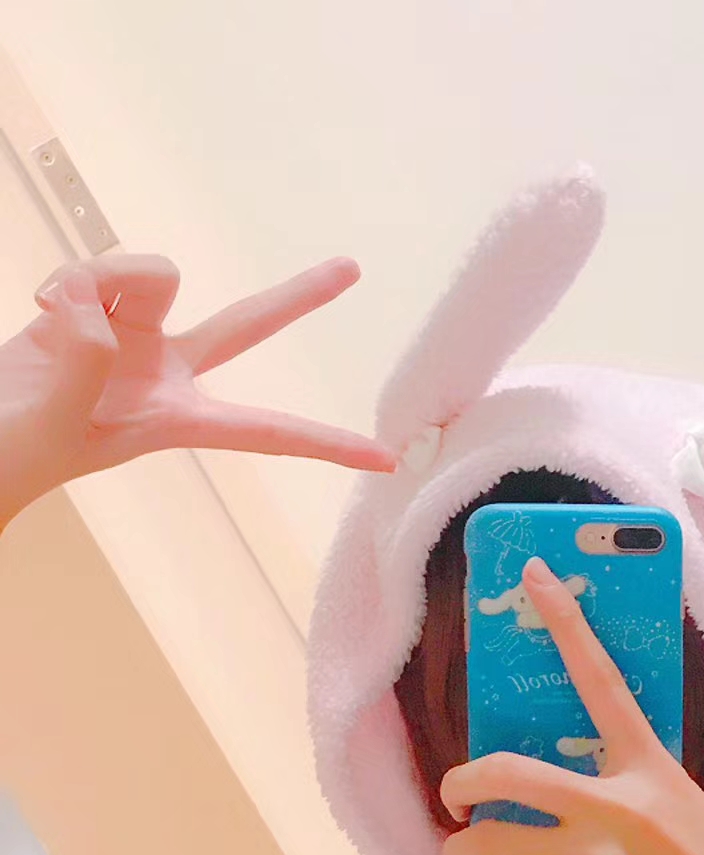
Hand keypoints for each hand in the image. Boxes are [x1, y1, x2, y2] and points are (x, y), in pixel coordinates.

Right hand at [1, 253, 395, 529]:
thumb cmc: (10, 453)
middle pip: (248, 324)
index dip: (327, 444)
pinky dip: (67, 280)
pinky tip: (41, 307)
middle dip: (299, 296)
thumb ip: (82, 372)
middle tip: (352, 269)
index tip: (387, 459)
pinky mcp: (99, 309)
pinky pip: (100, 267)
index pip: (268, 433)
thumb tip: (101, 321)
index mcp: (176, 420)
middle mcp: (170, 374)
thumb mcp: (52, 427)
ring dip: (102, 280)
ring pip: (153, 274)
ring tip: (52, 318)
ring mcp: (136, 338)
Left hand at [440, 557, 703, 854]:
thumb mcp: (684, 812)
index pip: (600, 680)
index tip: (532, 576)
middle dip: (463, 781)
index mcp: (650, 768)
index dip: (564, 624)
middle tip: (455, 795)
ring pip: (493, 846)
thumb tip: (568, 796)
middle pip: (507, 773)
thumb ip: (631, 793)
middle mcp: (618, 806)